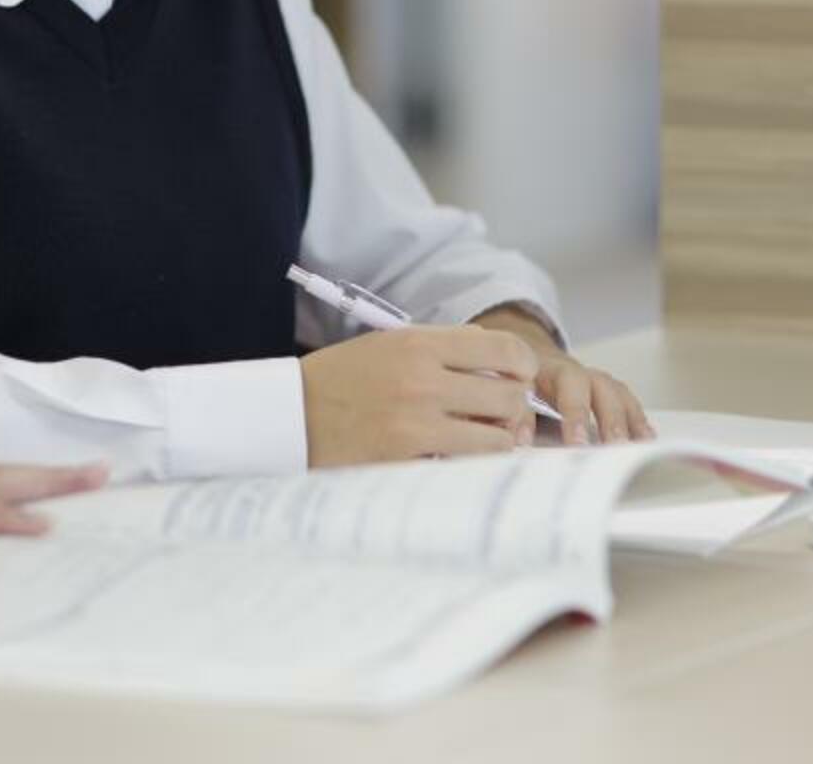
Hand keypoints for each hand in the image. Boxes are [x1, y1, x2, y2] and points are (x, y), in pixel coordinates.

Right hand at [297, 325, 539, 465]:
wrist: (290, 415)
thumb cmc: (341, 378)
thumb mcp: (388, 344)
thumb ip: (443, 346)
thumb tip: (501, 359)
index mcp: (418, 344)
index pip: (503, 349)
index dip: (522, 365)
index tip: (518, 375)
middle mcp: (423, 382)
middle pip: (509, 397)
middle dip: (511, 408)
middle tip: (497, 414)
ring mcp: (416, 426)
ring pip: (497, 440)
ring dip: (493, 441)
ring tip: (475, 438)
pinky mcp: (407, 463)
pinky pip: (465, 467)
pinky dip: (465, 464)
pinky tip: (449, 456)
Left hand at [469, 305, 654, 445]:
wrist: (520, 352)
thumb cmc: (504, 379)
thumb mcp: (489, 390)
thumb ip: (491, 411)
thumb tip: (494, 438)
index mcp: (527, 367)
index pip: (528, 385)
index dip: (526, 414)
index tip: (524, 442)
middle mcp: (561, 368)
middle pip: (575, 381)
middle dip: (580, 413)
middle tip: (586, 445)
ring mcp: (585, 376)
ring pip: (605, 388)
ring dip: (617, 417)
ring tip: (626, 446)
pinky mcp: (603, 388)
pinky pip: (623, 397)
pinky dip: (635, 416)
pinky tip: (645, 437)